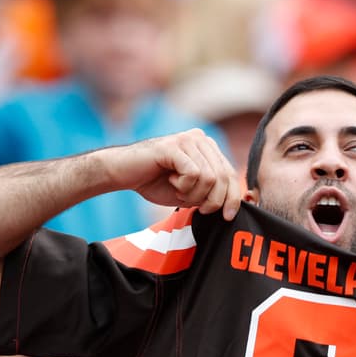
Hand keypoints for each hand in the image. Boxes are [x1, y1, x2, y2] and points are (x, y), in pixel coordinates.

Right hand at [104, 129, 241, 220]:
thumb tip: (231, 207)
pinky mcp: (175, 146)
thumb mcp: (190, 192)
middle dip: (212, 200)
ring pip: (209, 178)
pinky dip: (183, 186)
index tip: (227, 216)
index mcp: (208, 148)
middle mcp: (201, 139)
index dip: (233, 198)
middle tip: (193, 204)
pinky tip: (171, 181)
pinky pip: (194, 174)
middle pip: (224, 177)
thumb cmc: (154, 182)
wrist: (122, 173)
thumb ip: (210, 194)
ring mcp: (188, 140)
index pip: (231, 174)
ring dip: (193, 194)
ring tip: (178, 190)